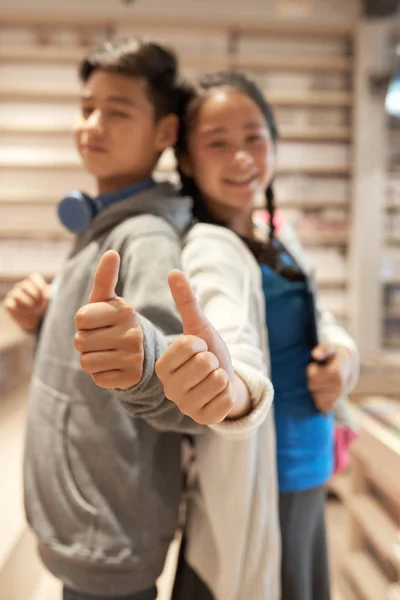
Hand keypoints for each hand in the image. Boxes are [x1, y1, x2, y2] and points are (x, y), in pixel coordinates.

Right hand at [3, 273, 49, 331]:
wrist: (36, 320)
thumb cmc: (43, 306)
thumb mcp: (49, 300)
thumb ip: (51, 294)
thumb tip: (49, 294)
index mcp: (32, 282)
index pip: (33, 277)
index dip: (40, 286)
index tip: (47, 296)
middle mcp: (21, 286)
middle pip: (25, 285)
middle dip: (35, 296)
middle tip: (41, 304)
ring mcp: (13, 294)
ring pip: (17, 294)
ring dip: (28, 303)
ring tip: (35, 309)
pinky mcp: (8, 304)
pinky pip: (11, 305)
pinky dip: (20, 310)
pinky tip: (27, 313)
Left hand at [74, 250, 142, 389]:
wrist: (139, 352)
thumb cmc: (113, 322)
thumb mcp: (107, 301)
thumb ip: (105, 278)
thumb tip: (112, 252)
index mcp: (125, 310)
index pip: (80, 319)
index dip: (83, 323)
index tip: (98, 322)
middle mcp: (133, 332)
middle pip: (80, 342)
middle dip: (85, 342)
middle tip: (102, 340)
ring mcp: (134, 356)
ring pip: (87, 362)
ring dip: (91, 358)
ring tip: (106, 352)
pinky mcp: (131, 377)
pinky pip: (97, 378)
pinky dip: (101, 374)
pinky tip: (114, 366)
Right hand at [155, 269, 249, 424]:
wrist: (225, 380)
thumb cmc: (208, 352)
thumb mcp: (199, 326)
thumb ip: (186, 301)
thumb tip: (173, 271)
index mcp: (162, 365)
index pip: (188, 345)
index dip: (201, 343)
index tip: (198, 350)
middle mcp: (168, 388)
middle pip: (204, 363)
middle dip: (213, 360)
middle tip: (208, 367)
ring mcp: (185, 407)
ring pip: (216, 380)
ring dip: (222, 377)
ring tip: (213, 380)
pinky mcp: (203, 420)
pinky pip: (224, 400)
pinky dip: (228, 394)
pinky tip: (219, 394)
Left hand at [307, 344, 351, 413]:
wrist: (347, 366)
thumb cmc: (334, 356)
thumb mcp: (330, 348)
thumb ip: (323, 349)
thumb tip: (315, 355)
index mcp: (338, 372)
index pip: (315, 377)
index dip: (311, 371)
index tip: (313, 365)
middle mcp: (340, 386)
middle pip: (313, 386)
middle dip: (311, 379)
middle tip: (317, 373)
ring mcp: (339, 396)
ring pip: (316, 397)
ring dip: (314, 389)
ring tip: (320, 381)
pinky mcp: (336, 403)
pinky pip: (321, 406)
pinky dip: (318, 399)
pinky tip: (322, 391)